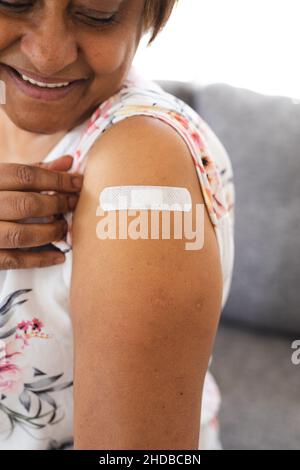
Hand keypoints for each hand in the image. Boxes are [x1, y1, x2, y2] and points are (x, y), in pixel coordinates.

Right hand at [0, 155, 82, 269]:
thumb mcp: (5, 179)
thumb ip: (35, 171)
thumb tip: (68, 162)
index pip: (25, 175)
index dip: (56, 179)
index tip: (77, 183)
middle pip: (26, 204)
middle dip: (56, 204)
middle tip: (72, 205)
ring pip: (21, 234)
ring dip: (50, 232)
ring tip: (64, 228)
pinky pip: (15, 260)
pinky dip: (40, 259)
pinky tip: (58, 256)